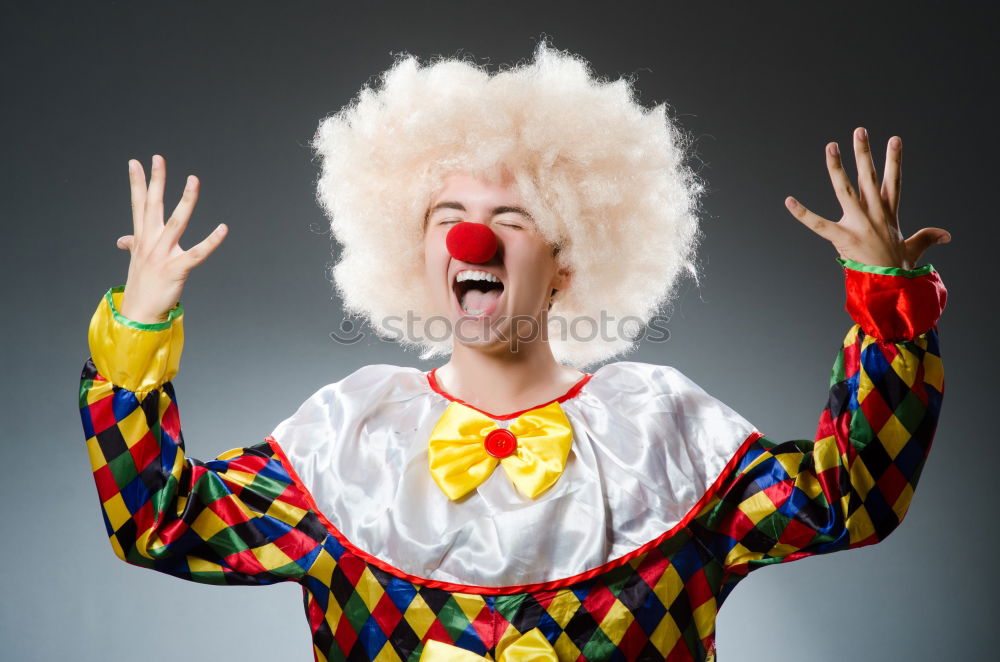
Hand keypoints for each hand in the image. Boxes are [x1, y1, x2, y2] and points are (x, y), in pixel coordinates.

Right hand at [116, 155, 226, 323]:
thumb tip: (123, 240)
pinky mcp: (177, 269)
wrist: (139, 314)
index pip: (138, 205)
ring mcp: (163, 255)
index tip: (135, 162)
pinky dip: (211, 241)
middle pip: (153, 206)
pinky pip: (198, 253)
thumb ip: (133, 245)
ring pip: (177, 222)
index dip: (137, 183)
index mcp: (142, 238)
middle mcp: (150, 243)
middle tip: (158, 158)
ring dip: (186, 200)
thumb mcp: (136, 261)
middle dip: (156, 181)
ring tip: (193, 180)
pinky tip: (223, 228)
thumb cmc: (142, 285)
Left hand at [784, 127, 949, 269]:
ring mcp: (857, 223)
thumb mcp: (914, 248)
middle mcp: (874, 213)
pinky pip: (818, 224)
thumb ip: (927, 237)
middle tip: (859, 130)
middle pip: (869, 177)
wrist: (889, 286)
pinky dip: (802, 214)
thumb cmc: (898, 267)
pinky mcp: (841, 237)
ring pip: (845, 190)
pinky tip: (789, 200)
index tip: (894, 139)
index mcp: (889, 213)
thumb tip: (947, 235)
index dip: (894, 159)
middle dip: (864, 153)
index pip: (894, 181)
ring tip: (831, 147)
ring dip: (837, 168)